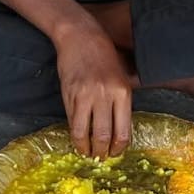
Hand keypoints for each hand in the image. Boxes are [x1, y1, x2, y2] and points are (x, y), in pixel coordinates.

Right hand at [54, 26, 131, 157]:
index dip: (119, 148)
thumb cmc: (104, 57)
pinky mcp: (69, 95)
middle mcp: (105, 95)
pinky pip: (72, 121)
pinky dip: (75, 134)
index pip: (123, 132)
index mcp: (123, 92)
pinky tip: (78, 138)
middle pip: (104, 137)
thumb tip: (120, 133)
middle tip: (101, 157)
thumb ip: (121, 103)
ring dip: (86, 149)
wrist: (81, 37)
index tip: (115, 153)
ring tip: (88, 152)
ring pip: (84, 133)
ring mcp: (85, 95)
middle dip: (102, 153)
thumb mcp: (122, 78)